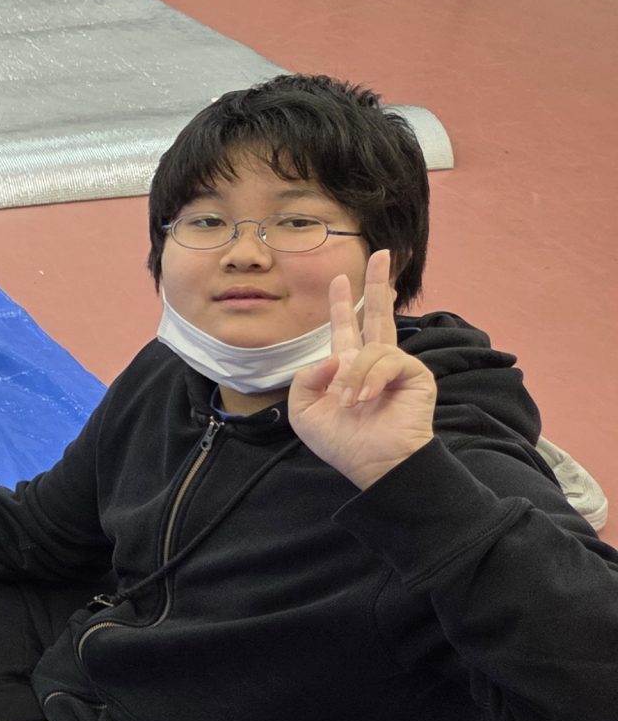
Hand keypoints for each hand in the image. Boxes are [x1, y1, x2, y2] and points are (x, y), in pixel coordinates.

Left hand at [288, 250, 434, 490]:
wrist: (373, 465)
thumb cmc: (341, 442)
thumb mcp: (304, 410)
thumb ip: (306, 378)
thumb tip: (333, 356)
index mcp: (347, 368)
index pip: (344, 329)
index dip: (340, 305)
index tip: (338, 279)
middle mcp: (374, 362)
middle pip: (377, 315)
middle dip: (377, 285)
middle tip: (382, 255)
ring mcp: (396, 367)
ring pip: (371, 348)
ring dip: (353, 376)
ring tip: (350, 403)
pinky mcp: (415, 374)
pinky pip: (387, 361)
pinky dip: (370, 380)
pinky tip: (365, 400)